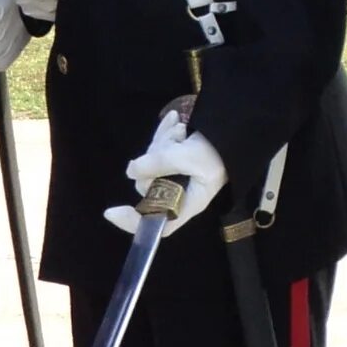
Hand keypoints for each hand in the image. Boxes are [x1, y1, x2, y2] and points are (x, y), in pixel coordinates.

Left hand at [111, 104, 226, 236]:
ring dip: (163, 142)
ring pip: (149, 163)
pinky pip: (155, 149)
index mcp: (187, 203)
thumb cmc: (219, 151)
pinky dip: (163, 134)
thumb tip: (131, 170)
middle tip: (176, 140)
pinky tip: (175, 121)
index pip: (158, 224)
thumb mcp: (191, 156)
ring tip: (183, 131)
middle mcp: (177, 194)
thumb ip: (161, 163)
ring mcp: (172, 177)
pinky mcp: (171, 161)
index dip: (133, 222)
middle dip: (156, 158)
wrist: (235, 130)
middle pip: (148, 183)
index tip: (111, 212)